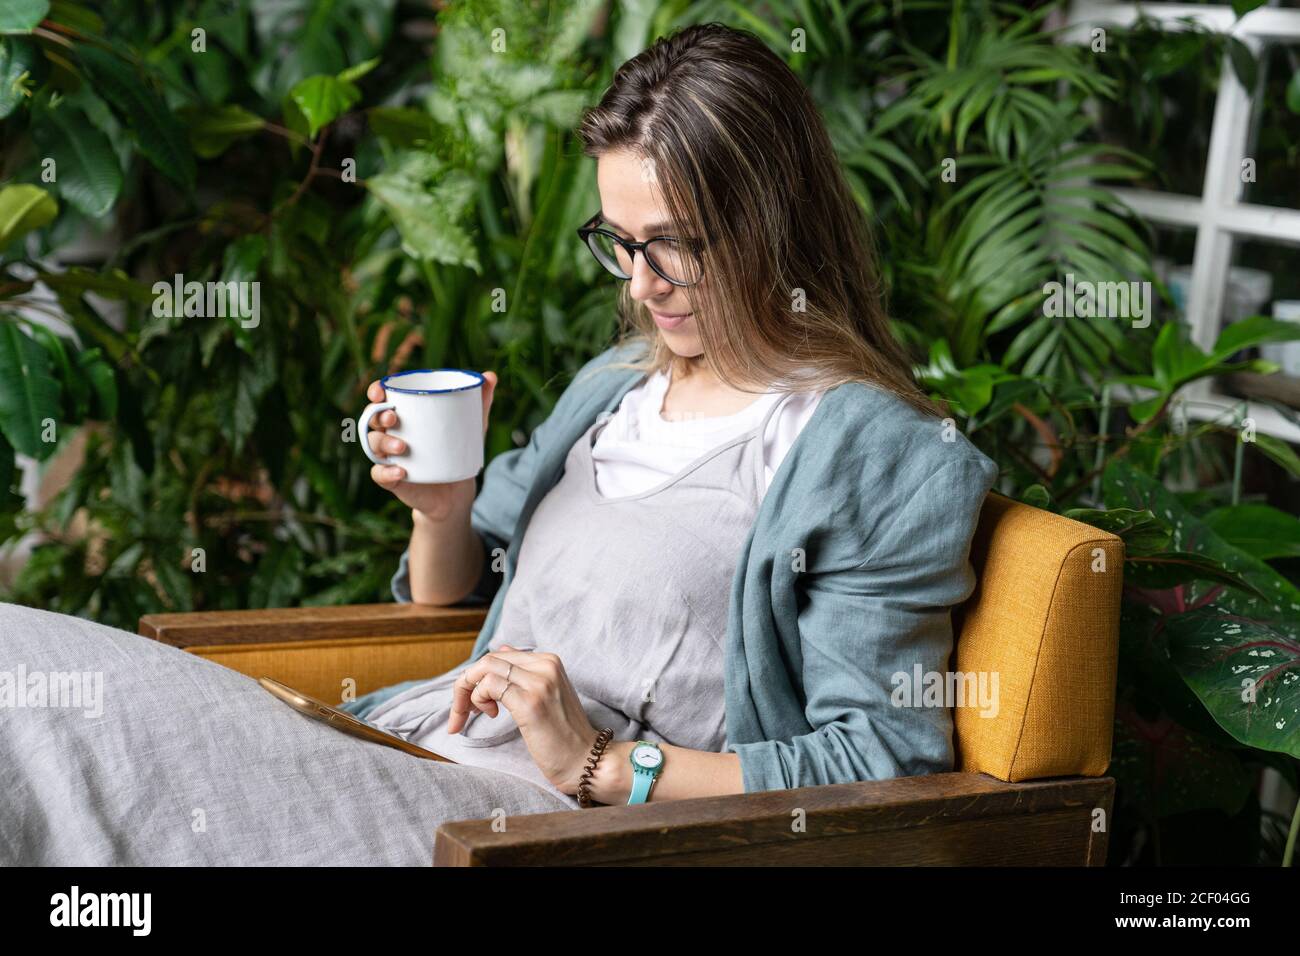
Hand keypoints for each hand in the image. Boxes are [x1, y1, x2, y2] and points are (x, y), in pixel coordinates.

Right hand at [364, 371, 496, 521]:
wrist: (457, 492)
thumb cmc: (458, 451)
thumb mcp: (471, 427)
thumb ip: (480, 403)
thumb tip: (491, 376)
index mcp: (404, 416)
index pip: (381, 398)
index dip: (376, 391)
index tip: (380, 390)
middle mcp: (391, 434)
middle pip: (372, 419)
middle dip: (377, 414)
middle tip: (393, 417)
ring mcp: (389, 457)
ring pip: (374, 445)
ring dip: (383, 442)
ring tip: (402, 447)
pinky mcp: (392, 479)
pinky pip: (380, 474)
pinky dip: (386, 472)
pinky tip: (400, 471)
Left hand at [448, 644, 610, 794]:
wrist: (587, 760)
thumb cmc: (564, 734)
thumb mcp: (546, 694)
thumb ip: (525, 672)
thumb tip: (502, 650)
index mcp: (549, 661)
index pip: (499, 656)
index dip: (478, 677)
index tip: (471, 702)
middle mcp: (545, 665)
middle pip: (488, 660)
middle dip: (465, 684)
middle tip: (461, 712)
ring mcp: (539, 682)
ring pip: (484, 669)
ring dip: (467, 694)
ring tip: (475, 715)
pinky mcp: (530, 702)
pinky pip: (489, 686)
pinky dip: (478, 700)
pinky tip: (491, 715)